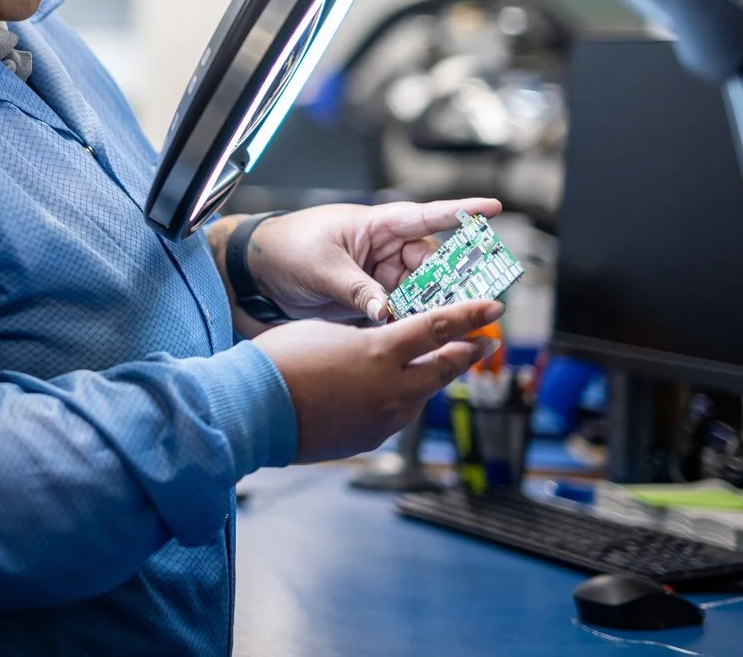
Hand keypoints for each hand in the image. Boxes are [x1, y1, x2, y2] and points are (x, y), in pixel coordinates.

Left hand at [248, 198, 502, 322]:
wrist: (260, 272)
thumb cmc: (287, 250)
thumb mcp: (323, 267)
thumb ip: (357, 289)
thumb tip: (385, 311)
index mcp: (376, 225)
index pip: (426, 215)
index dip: (462, 212)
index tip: (496, 207)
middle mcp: (385, 247)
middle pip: (434, 263)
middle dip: (451, 281)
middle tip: (467, 301)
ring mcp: (381, 273)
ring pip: (423, 290)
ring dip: (432, 306)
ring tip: (446, 323)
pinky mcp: (374, 297)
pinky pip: (404, 308)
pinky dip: (412, 320)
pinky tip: (419, 333)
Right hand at [254, 299, 502, 462]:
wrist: (253, 410)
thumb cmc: (280, 362)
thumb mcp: (326, 332)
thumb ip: (364, 336)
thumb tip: (382, 341)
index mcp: (380, 352)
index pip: (438, 328)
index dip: (469, 316)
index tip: (493, 307)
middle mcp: (391, 388)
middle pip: (445, 367)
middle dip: (468, 352)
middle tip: (485, 341)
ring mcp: (384, 419)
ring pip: (421, 395)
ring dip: (429, 378)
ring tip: (430, 366)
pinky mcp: (371, 439)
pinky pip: (395, 415)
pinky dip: (398, 400)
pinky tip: (382, 393)